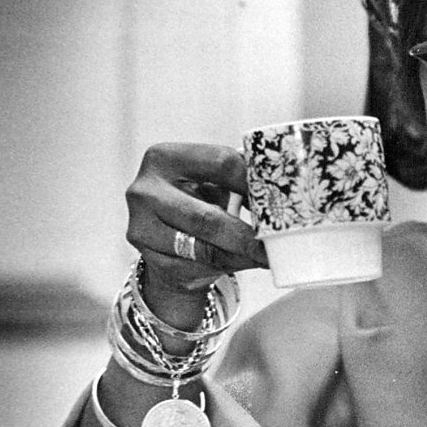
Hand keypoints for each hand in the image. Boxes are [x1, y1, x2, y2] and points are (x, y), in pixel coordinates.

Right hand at [125, 143, 266, 322]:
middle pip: (206, 217)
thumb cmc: (199, 198)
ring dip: (238, 256)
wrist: (166, 234)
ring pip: (200, 249)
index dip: (253, 181)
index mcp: (165, 158)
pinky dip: (223, 268)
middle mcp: (144, 190)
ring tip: (264, 257)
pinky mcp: (147, 258)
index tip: (280, 196)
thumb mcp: (211, 179)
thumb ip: (238, 176)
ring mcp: (140, 226)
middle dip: (245, 235)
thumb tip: (286, 189)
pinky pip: (193, 268)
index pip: (220, 163)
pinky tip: (241, 263)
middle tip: (274, 244)